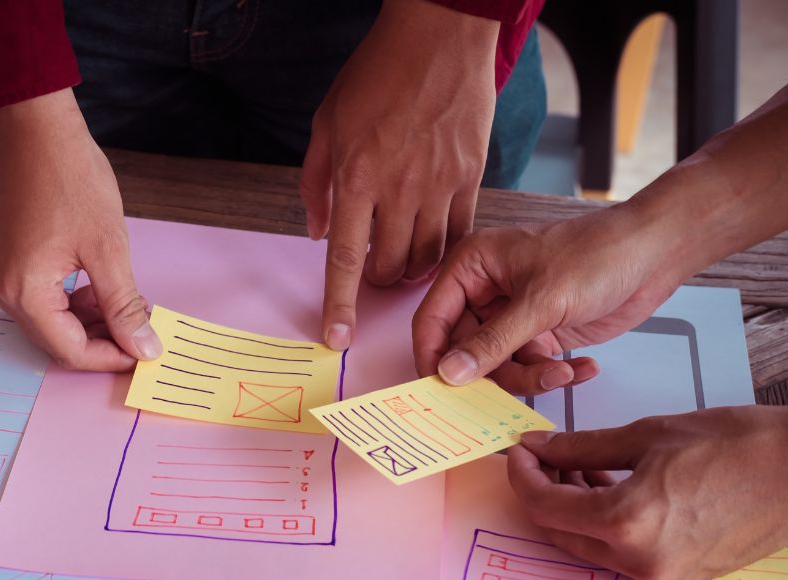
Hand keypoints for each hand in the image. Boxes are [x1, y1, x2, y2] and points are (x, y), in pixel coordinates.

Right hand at [0, 89, 160, 370]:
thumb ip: (123, 305)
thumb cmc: (68, 177)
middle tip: (140, 325)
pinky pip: (37, 294)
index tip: (145, 349)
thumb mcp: (107, 248)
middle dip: (100, 338)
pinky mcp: (1, 255)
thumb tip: (143, 348)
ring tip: (123, 297)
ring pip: (47, 318)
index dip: (111, 357)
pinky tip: (96, 280)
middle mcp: (1, 289)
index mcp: (24, 292)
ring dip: (86, 318)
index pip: (69, 352)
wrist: (32, 124)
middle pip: (55, 339)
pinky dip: (68, 297)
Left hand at [301, 0, 498, 350]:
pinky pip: (458, 233)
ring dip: (409, 271)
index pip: (346, 257)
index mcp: (356, 177)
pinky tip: (433, 242)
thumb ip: (317, 181)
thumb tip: (319, 231)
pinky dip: (442, 249)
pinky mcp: (471, 176)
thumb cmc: (378, 73)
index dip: (339, 304)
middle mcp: (399, 188)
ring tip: (400, 258)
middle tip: (371, 272)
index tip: (337, 337)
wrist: (440, 34)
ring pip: (427, 258)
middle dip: (376, 283)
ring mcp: (440, 185)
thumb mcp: (327, 122)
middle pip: (389, 267)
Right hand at [412, 205, 684, 394]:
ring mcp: (513, 315)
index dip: (434, 356)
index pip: (433, 319)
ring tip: (565, 372)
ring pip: (499, 366)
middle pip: (466, 351)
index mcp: (471, 268)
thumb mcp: (540, 302)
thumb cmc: (595, 256)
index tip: (442, 391)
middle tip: (526, 384)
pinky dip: (554, 373)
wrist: (654, 254)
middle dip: (497, 373)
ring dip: (532, 377)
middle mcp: (485, 292)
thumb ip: (491, 343)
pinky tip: (584, 366)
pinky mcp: (540, 334)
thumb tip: (448, 374)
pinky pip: (530, 367)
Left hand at [506, 405, 787, 579]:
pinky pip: (622, 553)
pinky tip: (609, 486)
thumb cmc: (739, 444)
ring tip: (578, 466)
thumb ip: (580, 446)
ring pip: (589, 545)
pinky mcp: (680, 576)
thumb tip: (538, 447)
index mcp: (627, 522)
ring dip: (573, 508)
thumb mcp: (646, 435)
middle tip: (543, 457)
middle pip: (560, 532)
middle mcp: (640, 561)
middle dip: (542, 493)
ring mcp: (661, 576)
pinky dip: (605, 523)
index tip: (521, 450)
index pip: (543, 506)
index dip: (523, 475)